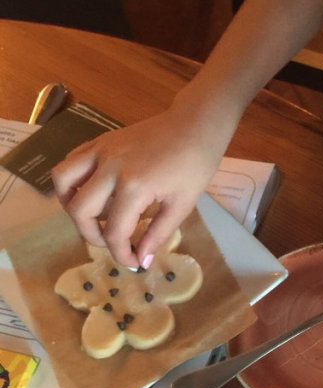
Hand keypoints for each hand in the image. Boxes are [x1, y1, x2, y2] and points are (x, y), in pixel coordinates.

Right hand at [51, 110, 221, 267]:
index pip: (114, 231)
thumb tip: (142, 261)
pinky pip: (71, 162)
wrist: (195, 125)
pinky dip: (72, 181)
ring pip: (62, 180)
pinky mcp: (99, 141)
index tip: (133, 262)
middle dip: (92, 235)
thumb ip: (158, 234)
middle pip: (80, 210)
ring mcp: (101, 150)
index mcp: (134, 186)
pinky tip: (91, 193)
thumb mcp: (182, 205)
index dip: (121, 254)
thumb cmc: (195, 165)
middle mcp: (110, 167)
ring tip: (92, 217)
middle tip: (111, 242)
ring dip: (71, 205)